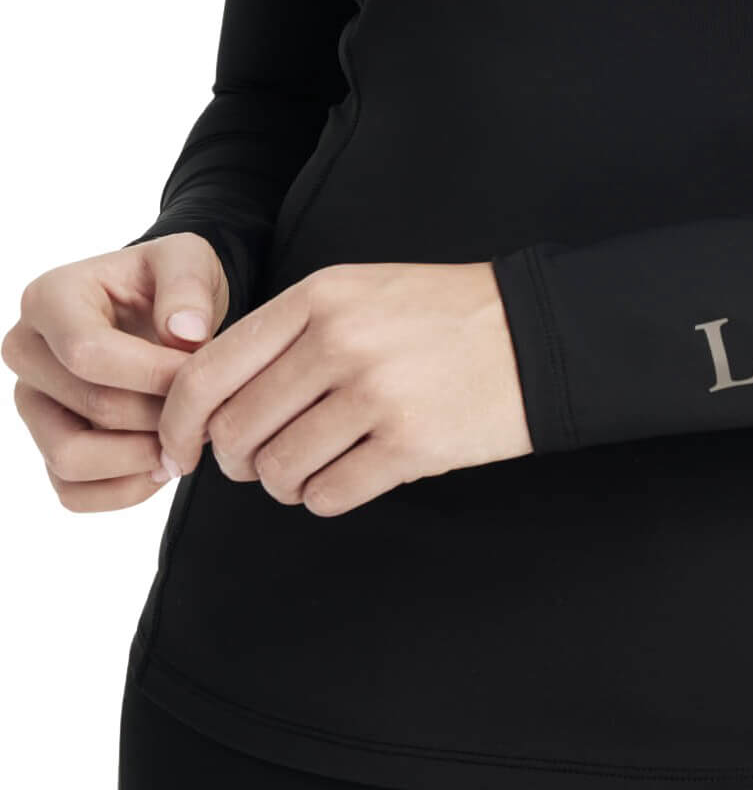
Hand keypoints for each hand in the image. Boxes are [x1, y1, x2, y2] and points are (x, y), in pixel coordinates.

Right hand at [2, 232, 228, 511]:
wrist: (159, 311)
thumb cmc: (168, 283)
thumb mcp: (188, 259)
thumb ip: (188, 284)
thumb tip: (185, 333)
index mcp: (50, 298)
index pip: (88, 352)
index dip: (152, 374)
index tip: (201, 376)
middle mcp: (27, 352)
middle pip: (90, 406)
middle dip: (159, 414)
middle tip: (206, 410)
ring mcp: (32, 403)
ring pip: (70, 459)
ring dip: (140, 458)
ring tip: (186, 438)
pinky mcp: (45, 444)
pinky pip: (72, 492)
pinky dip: (123, 490)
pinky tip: (163, 463)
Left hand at [157, 261, 532, 514]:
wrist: (537, 332)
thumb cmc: (441, 317)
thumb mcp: (359, 293)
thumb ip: (286, 335)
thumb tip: (208, 404)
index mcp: (319, 296)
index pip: (208, 372)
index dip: (178, 422)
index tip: (180, 450)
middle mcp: (340, 341)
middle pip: (236, 431)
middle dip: (238, 461)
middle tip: (261, 461)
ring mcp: (375, 394)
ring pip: (278, 471)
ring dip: (286, 482)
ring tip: (318, 462)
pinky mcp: (410, 444)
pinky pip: (329, 495)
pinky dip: (327, 495)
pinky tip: (352, 473)